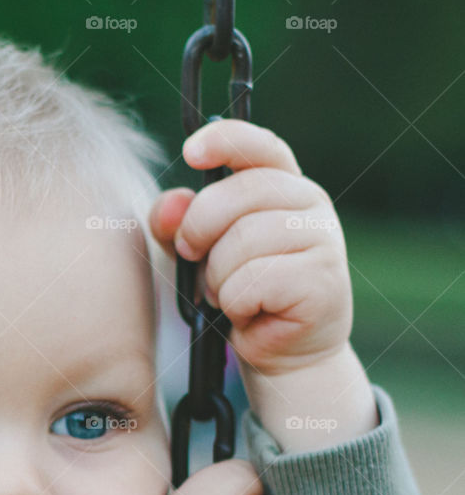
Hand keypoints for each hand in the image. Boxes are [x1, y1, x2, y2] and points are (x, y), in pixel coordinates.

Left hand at [149, 118, 352, 376]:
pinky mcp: (323, 282)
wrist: (284, 354)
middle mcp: (311, 205)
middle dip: (199, 229)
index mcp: (284, 186)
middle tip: (192, 257)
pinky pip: (254, 282)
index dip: (226, 140)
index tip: (191, 151)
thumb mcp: (200, 254)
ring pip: (243, 242)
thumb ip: (178, 224)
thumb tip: (171, 204)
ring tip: (228, 296)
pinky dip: (236, 304)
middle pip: (239, 194)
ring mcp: (324, 241)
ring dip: (218, 278)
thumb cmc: (242, 295)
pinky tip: (249, 314)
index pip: (261, 146)